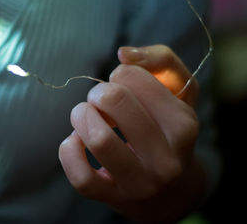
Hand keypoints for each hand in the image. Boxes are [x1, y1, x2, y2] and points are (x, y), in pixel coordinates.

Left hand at [59, 45, 205, 222]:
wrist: (168, 188)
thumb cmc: (166, 128)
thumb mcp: (179, 90)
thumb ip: (161, 59)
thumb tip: (124, 54)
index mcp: (183, 125)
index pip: (132, 77)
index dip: (121, 73)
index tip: (124, 85)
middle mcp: (166, 159)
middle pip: (113, 101)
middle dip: (98, 92)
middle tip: (101, 100)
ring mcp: (140, 183)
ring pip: (98, 138)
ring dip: (81, 116)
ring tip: (86, 116)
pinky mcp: (112, 198)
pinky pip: (80, 175)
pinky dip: (69, 150)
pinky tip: (76, 141)